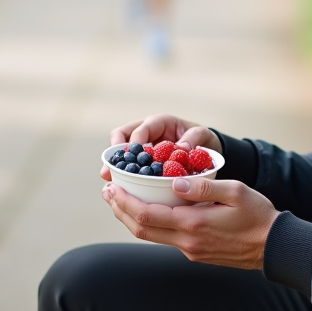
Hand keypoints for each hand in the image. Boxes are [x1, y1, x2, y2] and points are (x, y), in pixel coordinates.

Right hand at [100, 114, 219, 179]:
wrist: (204, 147)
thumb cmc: (201, 138)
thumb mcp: (202, 134)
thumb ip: (193, 138)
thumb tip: (181, 149)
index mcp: (159, 122)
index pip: (142, 128)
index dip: (135, 142)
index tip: (134, 155)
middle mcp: (146, 132)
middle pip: (122, 136)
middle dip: (115, 152)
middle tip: (111, 167)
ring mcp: (141, 147)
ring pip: (121, 152)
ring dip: (114, 165)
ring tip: (108, 178)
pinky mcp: (141, 162)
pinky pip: (128, 166)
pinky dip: (123, 175)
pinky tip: (119, 188)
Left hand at [103, 178, 278, 269]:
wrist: (274, 246)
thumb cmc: (258, 215)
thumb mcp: (234, 191)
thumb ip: (202, 185)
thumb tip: (174, 181)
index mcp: (193, 224)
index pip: (147, 215)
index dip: (125, 202)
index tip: (112, 188)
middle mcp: (187, 241)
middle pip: (142, 229)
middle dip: (121, 210)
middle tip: (109, 192)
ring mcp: (190, 250)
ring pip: (151, 235)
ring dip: (133, 218)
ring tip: (121, 201)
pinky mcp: (196, 252)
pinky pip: (165, 238)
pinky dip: (150, 223)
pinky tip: (149, 210)